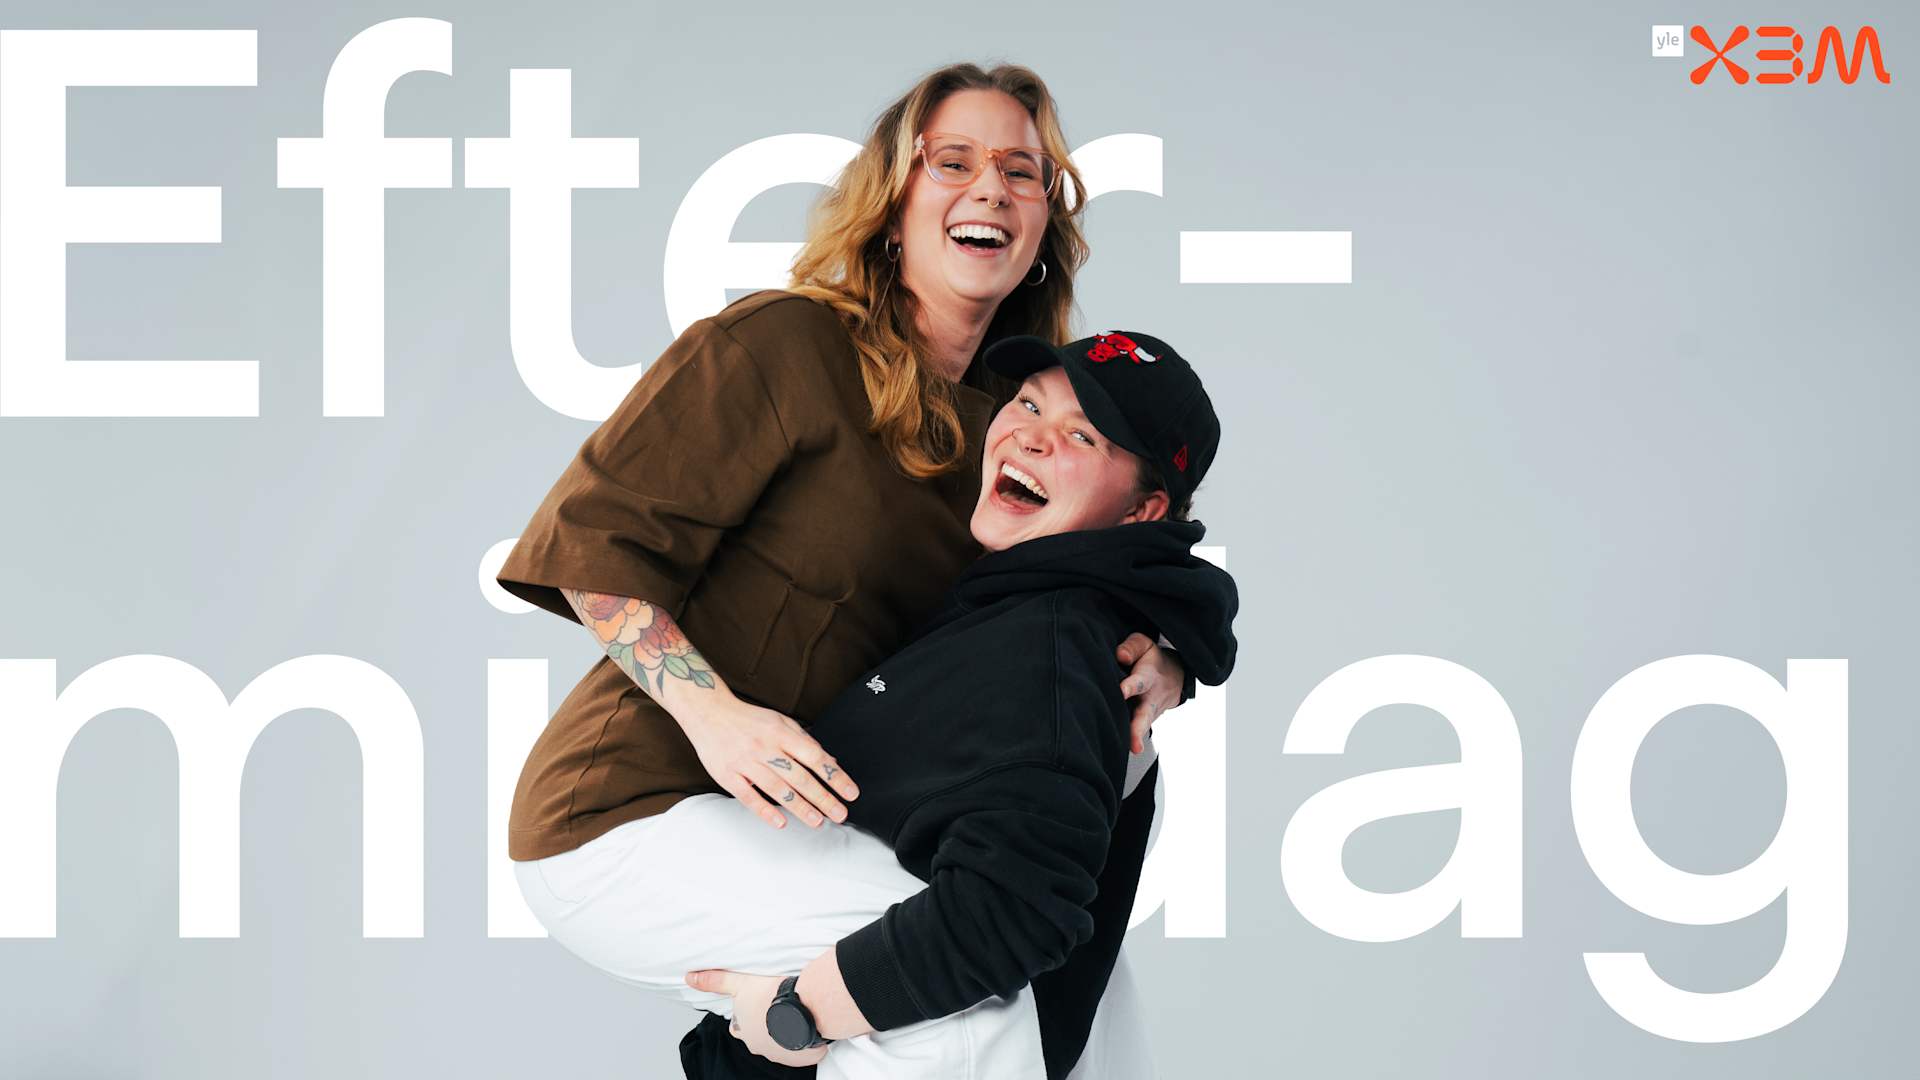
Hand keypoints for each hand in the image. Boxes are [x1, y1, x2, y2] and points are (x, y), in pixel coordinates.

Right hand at [678, 695, 859, 828]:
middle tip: (840, 814)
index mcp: (780, 732)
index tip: (850, 792)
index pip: (814, 757)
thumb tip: (829, 761)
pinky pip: (748, 796)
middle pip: (799, 777)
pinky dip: (765, 811)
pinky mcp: (727, 775)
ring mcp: (745, 762)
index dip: (834, 776)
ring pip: (777, 789)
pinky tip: (781, 822)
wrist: (708, 711)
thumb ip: (803, 740)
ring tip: (817, 821)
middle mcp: (764, 747)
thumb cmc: (749, 719)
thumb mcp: (780, 721)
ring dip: (800, 808)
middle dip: (823, 798)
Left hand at [686, 968, 829, 1067]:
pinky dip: (804, 1040)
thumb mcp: (740, 983)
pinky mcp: (803, 1057)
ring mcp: (783, 1054)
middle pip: (758, 1038)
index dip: (744, 1017)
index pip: (738, 1028)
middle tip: (775, 1008)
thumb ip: (716, 981)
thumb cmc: (772, 994)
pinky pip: (802, 1051)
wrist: (805, 1005)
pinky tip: (808, 1024)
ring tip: (794, 1014)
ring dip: (785, 1033)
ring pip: (780, 1045)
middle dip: (765, 1027)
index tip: (754, 1007)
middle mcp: (761, 1047)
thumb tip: (690, 978)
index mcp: (745, 1031)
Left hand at [1116, 633, 1184, 753]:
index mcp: (1148, 676)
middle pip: (1145, 714)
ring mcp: (1149, 712)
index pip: (1139, 681)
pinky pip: (1138, 730)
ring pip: (1143, 726)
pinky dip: (1130, 739)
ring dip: (1136, 738)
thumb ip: (1132, 647)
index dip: (1130, 686)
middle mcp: (1150, 698)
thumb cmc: (1151, 659)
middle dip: (1138, 727)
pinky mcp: (1145, 721)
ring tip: (1133, 750)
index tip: (1121, 691)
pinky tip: (1116, 748)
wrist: (1175, 676)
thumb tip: (1120, 656)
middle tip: (1135, 742)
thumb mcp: (1144, 645)